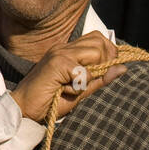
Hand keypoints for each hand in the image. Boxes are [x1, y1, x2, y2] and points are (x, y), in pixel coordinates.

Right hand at [11, 31, 126, 121]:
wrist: (24, 110)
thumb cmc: (51, 102)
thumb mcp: (80, 91)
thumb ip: (99, 79)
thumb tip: (123, 68)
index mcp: (70, 51)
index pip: (99, 39)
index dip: (109, 55)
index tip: (102, 73)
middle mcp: (65, 47)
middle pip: (101, 42)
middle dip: (105, 63)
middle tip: (89, 82)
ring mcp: (60, 53)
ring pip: (95, 52)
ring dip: (92, 73)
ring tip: (76, 86)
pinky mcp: (56, 64)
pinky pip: (82, 72)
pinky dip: (79, 86)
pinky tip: (65, 90)